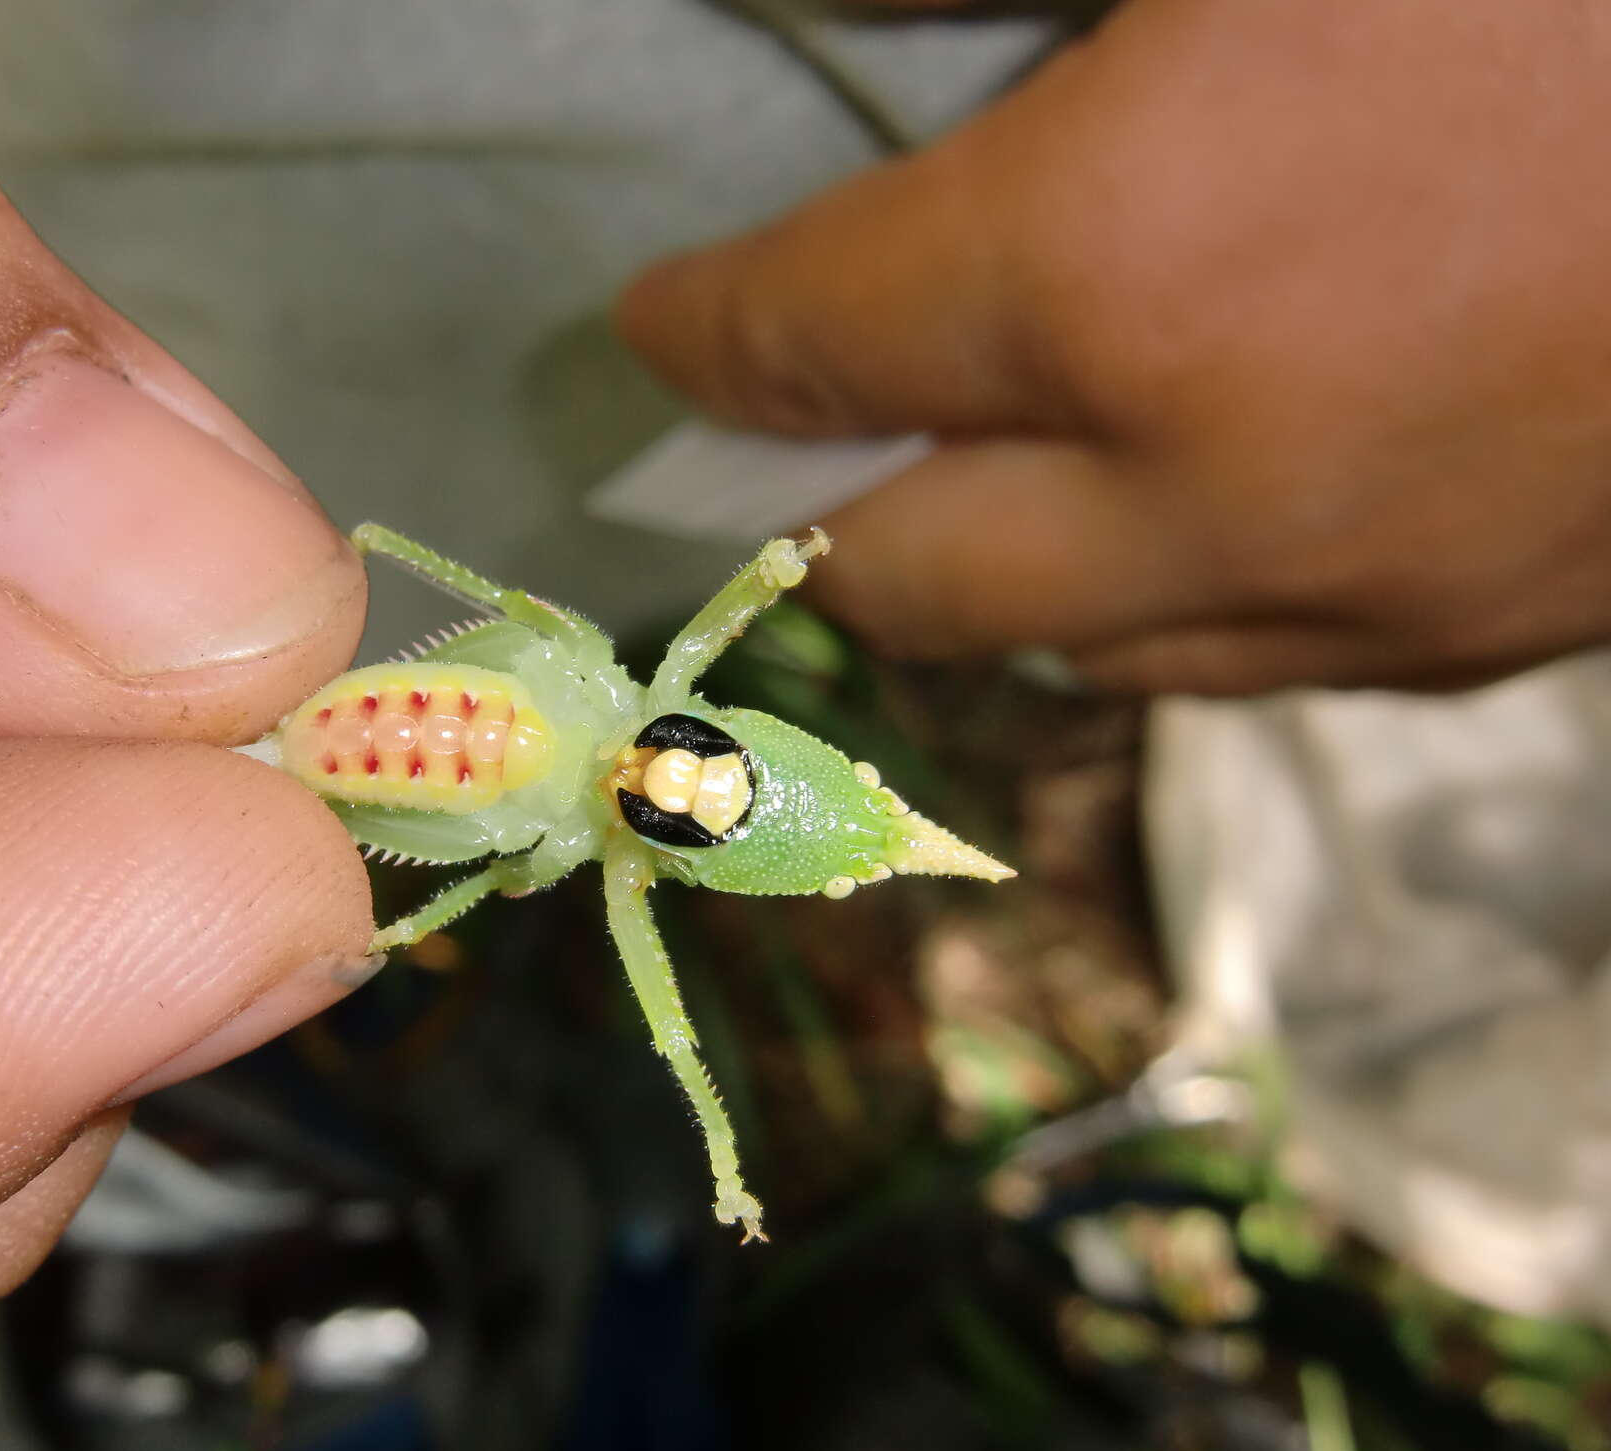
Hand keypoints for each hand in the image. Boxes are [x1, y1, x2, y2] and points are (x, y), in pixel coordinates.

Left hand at [620, 0, 1610, 692]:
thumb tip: (847, 43)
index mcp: (1133, 260)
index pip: (801, 338)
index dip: (699, 333)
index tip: (660, 327)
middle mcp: (1238, 484)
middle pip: (911, 575)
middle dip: (816, 495)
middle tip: (786, 416)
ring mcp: (1397, 587)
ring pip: (1089, 652)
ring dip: (1003, 564)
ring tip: (986, 458)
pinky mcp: (1537, 625)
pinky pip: (1272, 657)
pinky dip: (1184, 587)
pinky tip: (1206, 489)